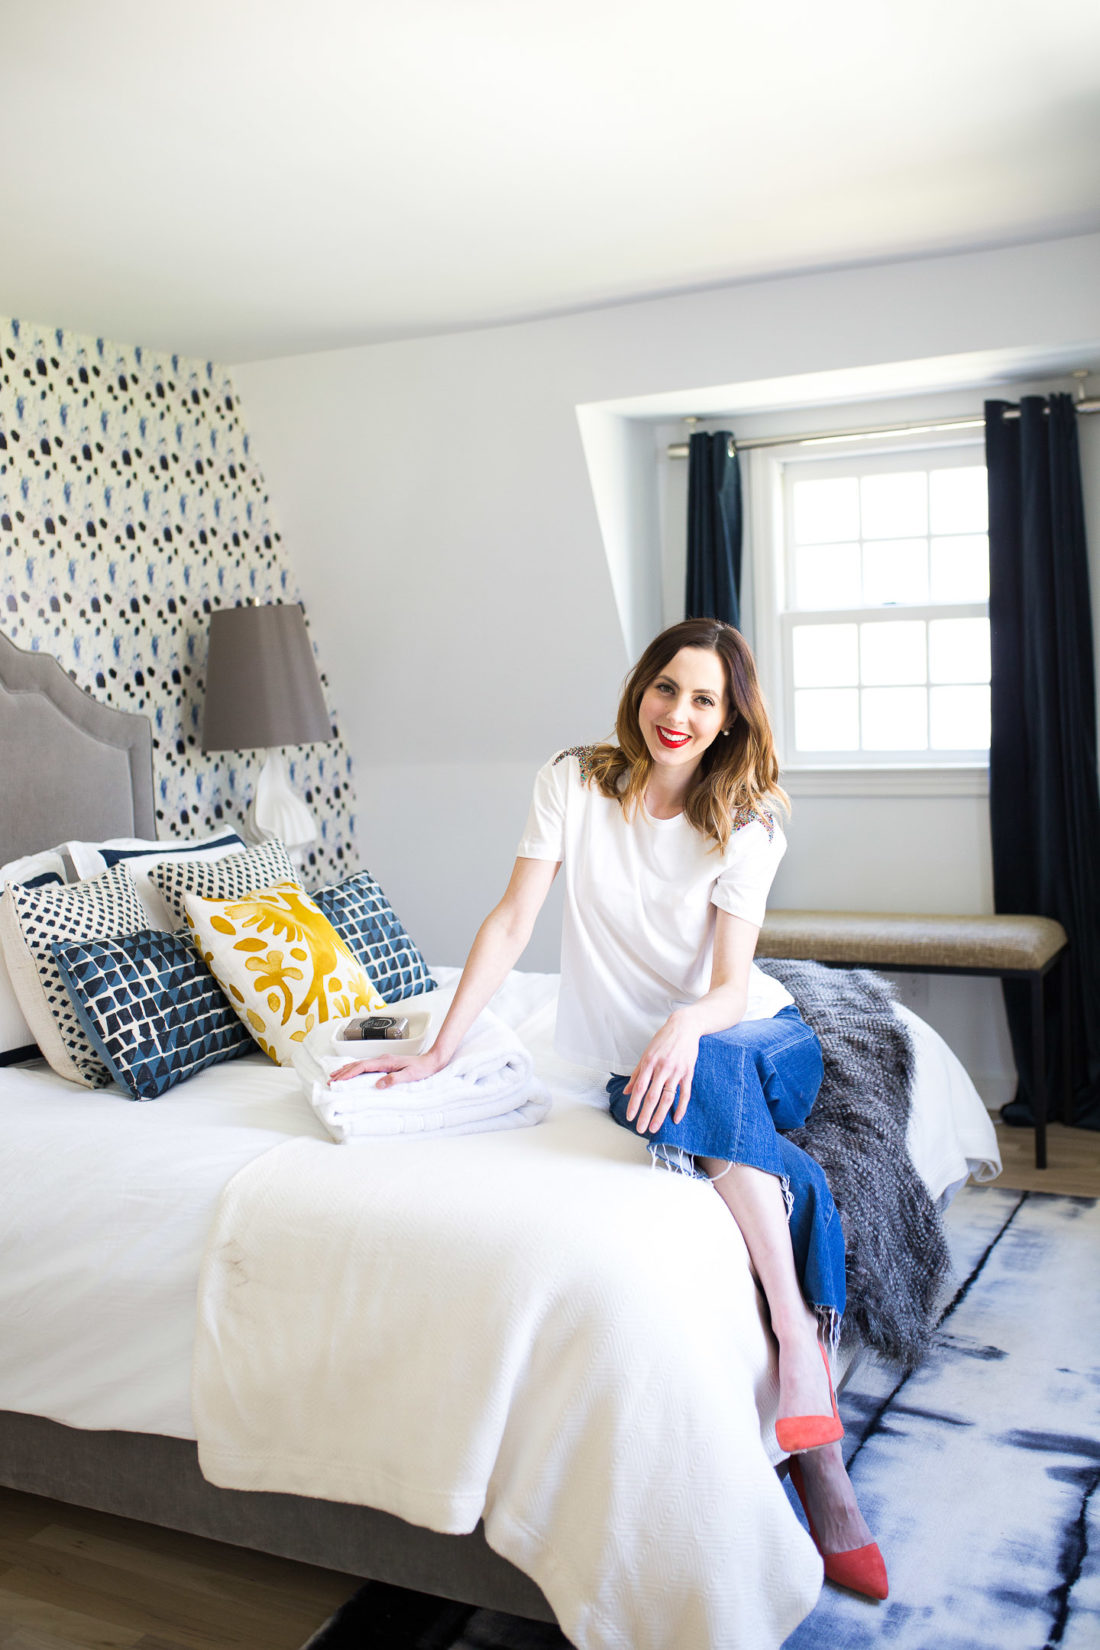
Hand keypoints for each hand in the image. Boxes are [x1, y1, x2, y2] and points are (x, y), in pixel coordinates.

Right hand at [330, 1046, 446, 1088]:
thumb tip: (379, 1084)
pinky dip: (355, 1069)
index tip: (338, 1080)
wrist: (431, 1061)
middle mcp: (382, 1059)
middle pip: (358, 1064)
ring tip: (335, 1076)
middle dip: (343, 1072)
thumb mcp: (410, 1076)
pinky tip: (352, 1072)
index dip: (349, 1073)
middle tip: (330, 1080)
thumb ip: (394, 1079)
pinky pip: (366, 1066)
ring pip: (360, 1064)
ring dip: (347, 1070)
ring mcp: (383, 1060)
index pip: (363, 1067)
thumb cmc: (422, 1069)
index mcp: (385, 1061)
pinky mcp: (385, 1063)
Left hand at [623, 1012, 698, 1134]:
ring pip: (668, 1098)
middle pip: (653, 1096)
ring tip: (654, 1128)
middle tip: (640, 1129)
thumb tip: (626, 1091)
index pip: (640, 1088)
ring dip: (661, 1115)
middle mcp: (662, 1068)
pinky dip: (681, 1108)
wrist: (684, 1027)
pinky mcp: (688, 1073)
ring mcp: (676, 1071)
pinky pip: (685, 1094)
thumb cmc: (663, 1040)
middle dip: (646, 1114)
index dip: (634, 1104)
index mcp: (649, 1063)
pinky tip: (676, 1119)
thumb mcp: (646, 1054)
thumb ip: (637, 1074)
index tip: (630, 1117)